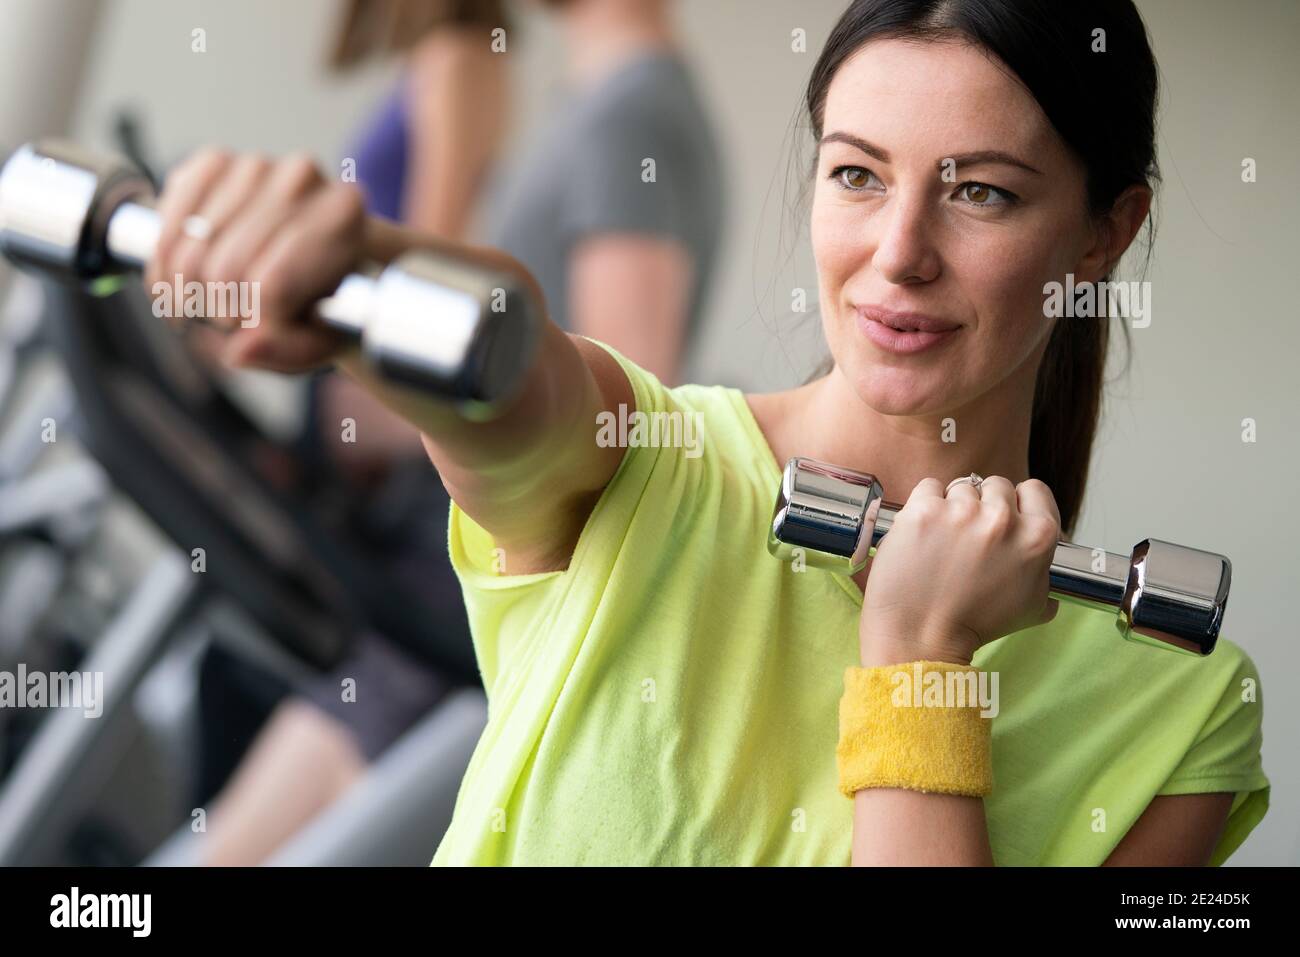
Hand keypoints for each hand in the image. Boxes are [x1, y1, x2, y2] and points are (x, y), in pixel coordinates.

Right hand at [146, 149, 366, 372]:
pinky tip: (174, 281)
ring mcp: (256, 165)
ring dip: (186, 289)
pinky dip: (162, 261)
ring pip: (194, 247)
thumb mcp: (320, 339)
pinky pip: (169, 220)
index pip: (272, 282)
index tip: (252, 329)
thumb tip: (240, 350)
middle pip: (229, 266)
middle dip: (218, 308)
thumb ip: (287, 350)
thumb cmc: (322, 300)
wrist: (311, 257)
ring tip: (205, 303)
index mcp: (343, 213)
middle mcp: (303, 178)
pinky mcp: (213, 163)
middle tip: (228, 320)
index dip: (250, 318)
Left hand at [858, 476, 1061, 665]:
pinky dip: (924, 505)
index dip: (1018, 502)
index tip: (1003, 516)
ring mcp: (962, 512)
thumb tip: (1046, 566)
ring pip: (960, 487)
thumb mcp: (1032, 608)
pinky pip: (928, 488)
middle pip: (995, 486)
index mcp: (1037, 537)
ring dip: (952, 507)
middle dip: (983, 506)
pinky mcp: (924, 510)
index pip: (1034, 490)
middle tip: (968, 536)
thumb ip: (1045, 576)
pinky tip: (923, 533)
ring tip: (942, 541)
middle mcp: (1003, 519)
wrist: (922, 636)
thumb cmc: (974, 626)